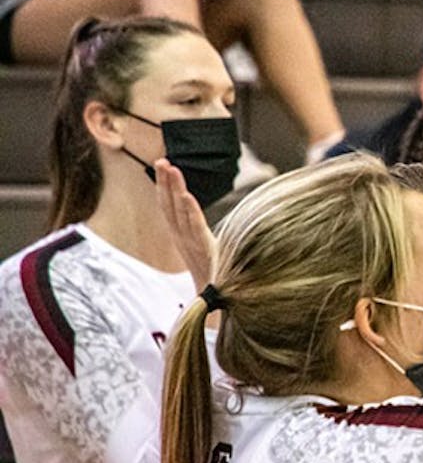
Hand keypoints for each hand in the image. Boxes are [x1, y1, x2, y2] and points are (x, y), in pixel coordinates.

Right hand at [153, 159, 215, 291]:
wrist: (218, 302)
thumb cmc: (216, 276)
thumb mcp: (212, 252)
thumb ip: (209, 237)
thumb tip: (222, 221)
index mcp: (182, 237)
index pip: (169, 207)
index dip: (164, 187)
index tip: (162, 167)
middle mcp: (182, 238)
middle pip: (169, 205)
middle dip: (164, 182)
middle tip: (161, 160)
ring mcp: (190, 243)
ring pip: (178, 212)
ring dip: (173, 189)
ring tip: (170, 168)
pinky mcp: (202, 249)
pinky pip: (193, 227)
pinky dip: (189, 211)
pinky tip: (185, 195)